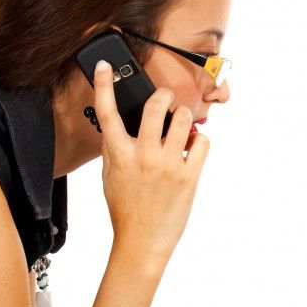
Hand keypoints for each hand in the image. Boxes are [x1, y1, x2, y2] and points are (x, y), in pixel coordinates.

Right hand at [92, 60, 209, 259]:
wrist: (141, 242)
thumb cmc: (125, 210)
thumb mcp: (110, 177)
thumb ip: (114, 149)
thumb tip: (118, 127)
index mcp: (119, 154)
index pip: (106, 111)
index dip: (103, 84)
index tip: (104, 64)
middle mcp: (143, 155)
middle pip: (155, 105)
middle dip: (163, 96)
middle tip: (166, 100)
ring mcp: (167, 165)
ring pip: (183, 119)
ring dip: (184, 117)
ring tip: (181, 128)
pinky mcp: (189, 176)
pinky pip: (202, 142)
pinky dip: (199, 140)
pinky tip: (192, 148)